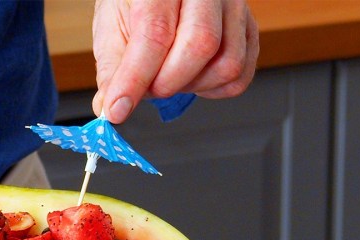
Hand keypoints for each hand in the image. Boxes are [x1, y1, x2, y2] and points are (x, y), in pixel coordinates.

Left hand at [92, 0, 259, 122]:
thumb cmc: (139, 3)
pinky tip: (192, 76)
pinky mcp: (250, 29)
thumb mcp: (113, 26)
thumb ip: (112, 69)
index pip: (156, 33)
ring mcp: (235, 7)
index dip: (135, 78)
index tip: (117, 109)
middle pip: (201, 46)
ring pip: (227, 65)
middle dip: (167, 83)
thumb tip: (109, 107)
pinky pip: (241, 75)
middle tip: (147, 87)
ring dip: (192, 87)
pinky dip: (213, 89)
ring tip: (168, 76)